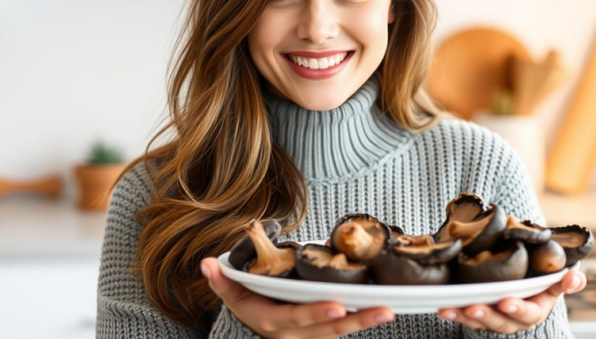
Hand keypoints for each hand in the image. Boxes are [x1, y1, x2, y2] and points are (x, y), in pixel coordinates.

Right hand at [201, 257, 394, 337]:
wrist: (259, 324)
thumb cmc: (248, 303)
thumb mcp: (232, 293)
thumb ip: (221, 280)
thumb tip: (207, 264)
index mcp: (272, 321)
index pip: (296, 318)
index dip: (316, 313)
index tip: (337, 304)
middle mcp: (294, 334)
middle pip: (327, 329)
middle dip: (354, 321)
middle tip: (381, 310)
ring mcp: (311, 337)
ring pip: (339, 332)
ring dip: (365, 322)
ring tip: (388, 310)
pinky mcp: (323, 334)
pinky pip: (342, 329)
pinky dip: (361, 320)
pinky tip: (382, 309)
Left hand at [437, 269, 585, 333]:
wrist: (523, 280)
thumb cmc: (539, 280)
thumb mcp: (555, 280)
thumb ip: (567, 280)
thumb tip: (574, 277)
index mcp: (534, 310)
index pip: (527, 313)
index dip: (517, 309)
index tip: (506, 302)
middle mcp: (513, 319)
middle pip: (500, 322)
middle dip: (486, 315)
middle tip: (473, 307)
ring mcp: (494, 319)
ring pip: (479, 322)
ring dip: (463, 316)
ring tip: (449, 308)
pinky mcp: (478, 315)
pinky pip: (465, 317)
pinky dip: (454, 313)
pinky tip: (442, 307)